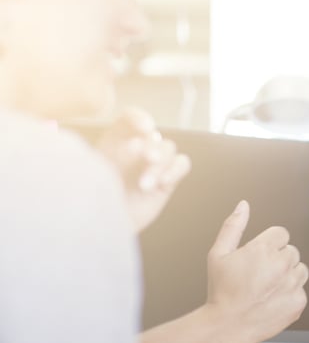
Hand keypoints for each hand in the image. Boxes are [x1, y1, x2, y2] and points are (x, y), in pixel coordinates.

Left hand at [96, 108, 190, 232]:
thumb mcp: (97, 174)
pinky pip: (182, 164)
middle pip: (153, 136)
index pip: (131, 118)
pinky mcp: (167, 179)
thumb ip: (115, 156)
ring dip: (160, 164)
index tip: (145, 129)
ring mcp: (153, 163)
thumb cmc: (93, 197)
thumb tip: (138, 145)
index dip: (140, 119)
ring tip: (144, 185)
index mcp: (115, 139)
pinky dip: (176, 170)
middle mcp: (137, 148)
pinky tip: (163, 182)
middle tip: (147, 157)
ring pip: (168, 149)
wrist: (104, 225)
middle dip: (152, 146)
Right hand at [205, 201, 308, 342]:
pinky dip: (290, 294)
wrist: (227, 326)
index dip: (269, 244)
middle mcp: (282, 265)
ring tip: (267, 287)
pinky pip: (301, 290)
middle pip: (291, 251)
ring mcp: (292, 285)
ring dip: (288, 275)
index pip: (282, 233)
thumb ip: (233, 226)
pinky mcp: (299, 302)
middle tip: (259, 274)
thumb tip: (243, 205)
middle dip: (278, 259)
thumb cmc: (220, 290)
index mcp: (263, 249)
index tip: (259, 257)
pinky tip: (272, 300)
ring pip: (301, 270)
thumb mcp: (218, 254)